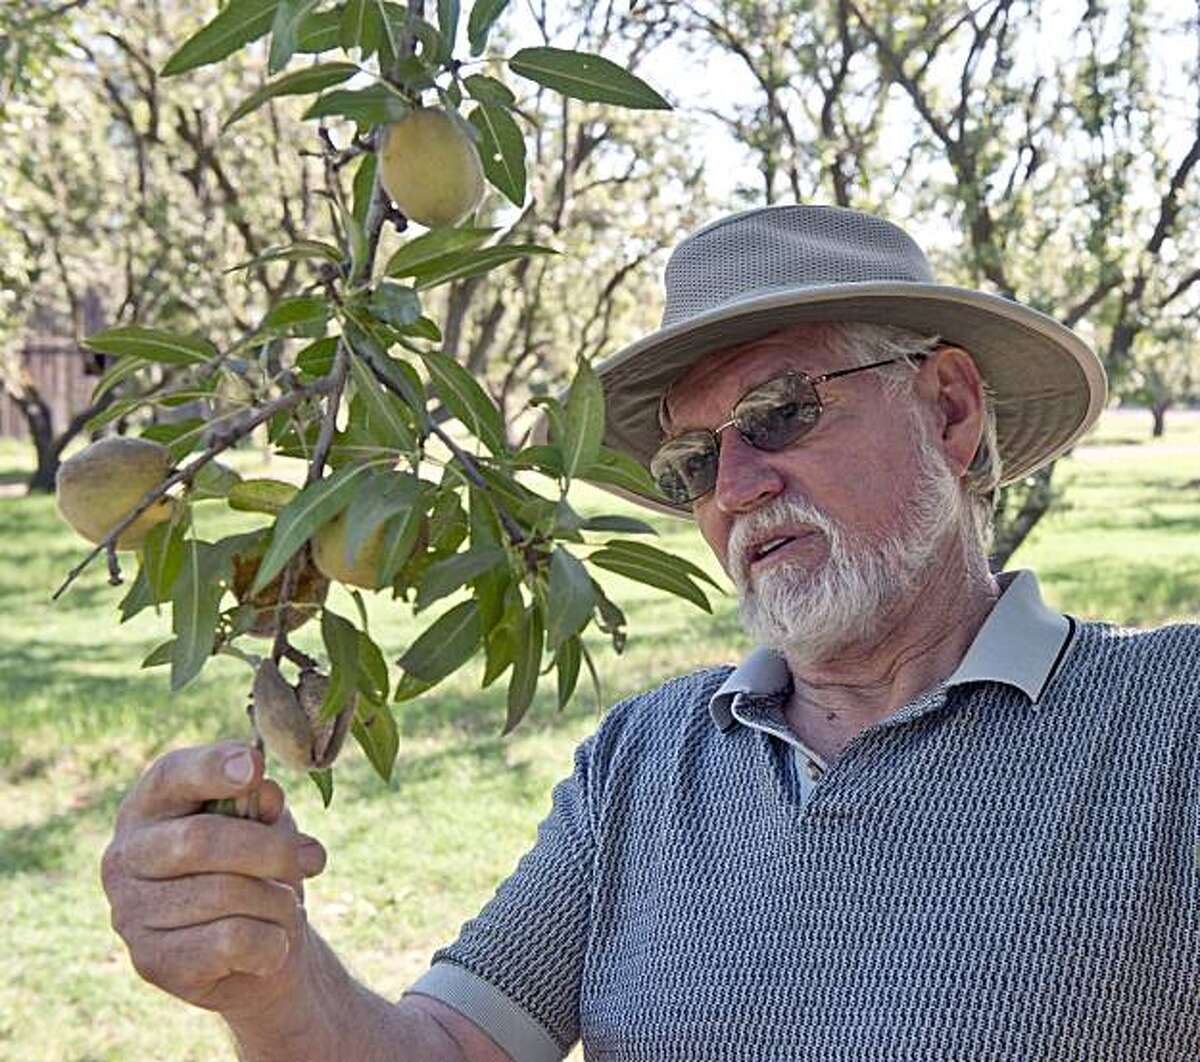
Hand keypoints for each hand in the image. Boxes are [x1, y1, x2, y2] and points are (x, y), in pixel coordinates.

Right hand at [100, 741, 326, 1018]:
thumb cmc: (258, 869)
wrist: (260, 951)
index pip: (171, 775)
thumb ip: (263, 803)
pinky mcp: (152, 963)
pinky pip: (232, 941)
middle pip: (199, 839)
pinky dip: (272, 941)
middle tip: (307, 859)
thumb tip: (264, 794)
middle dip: (271, 848)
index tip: (255, 766)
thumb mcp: (268, 825)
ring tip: (288, 906)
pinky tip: (273, 944)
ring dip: (279, 900)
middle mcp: (125, 856)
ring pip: (224, 894)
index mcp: (150, 806)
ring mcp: (130, 913)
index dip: (212, 766)